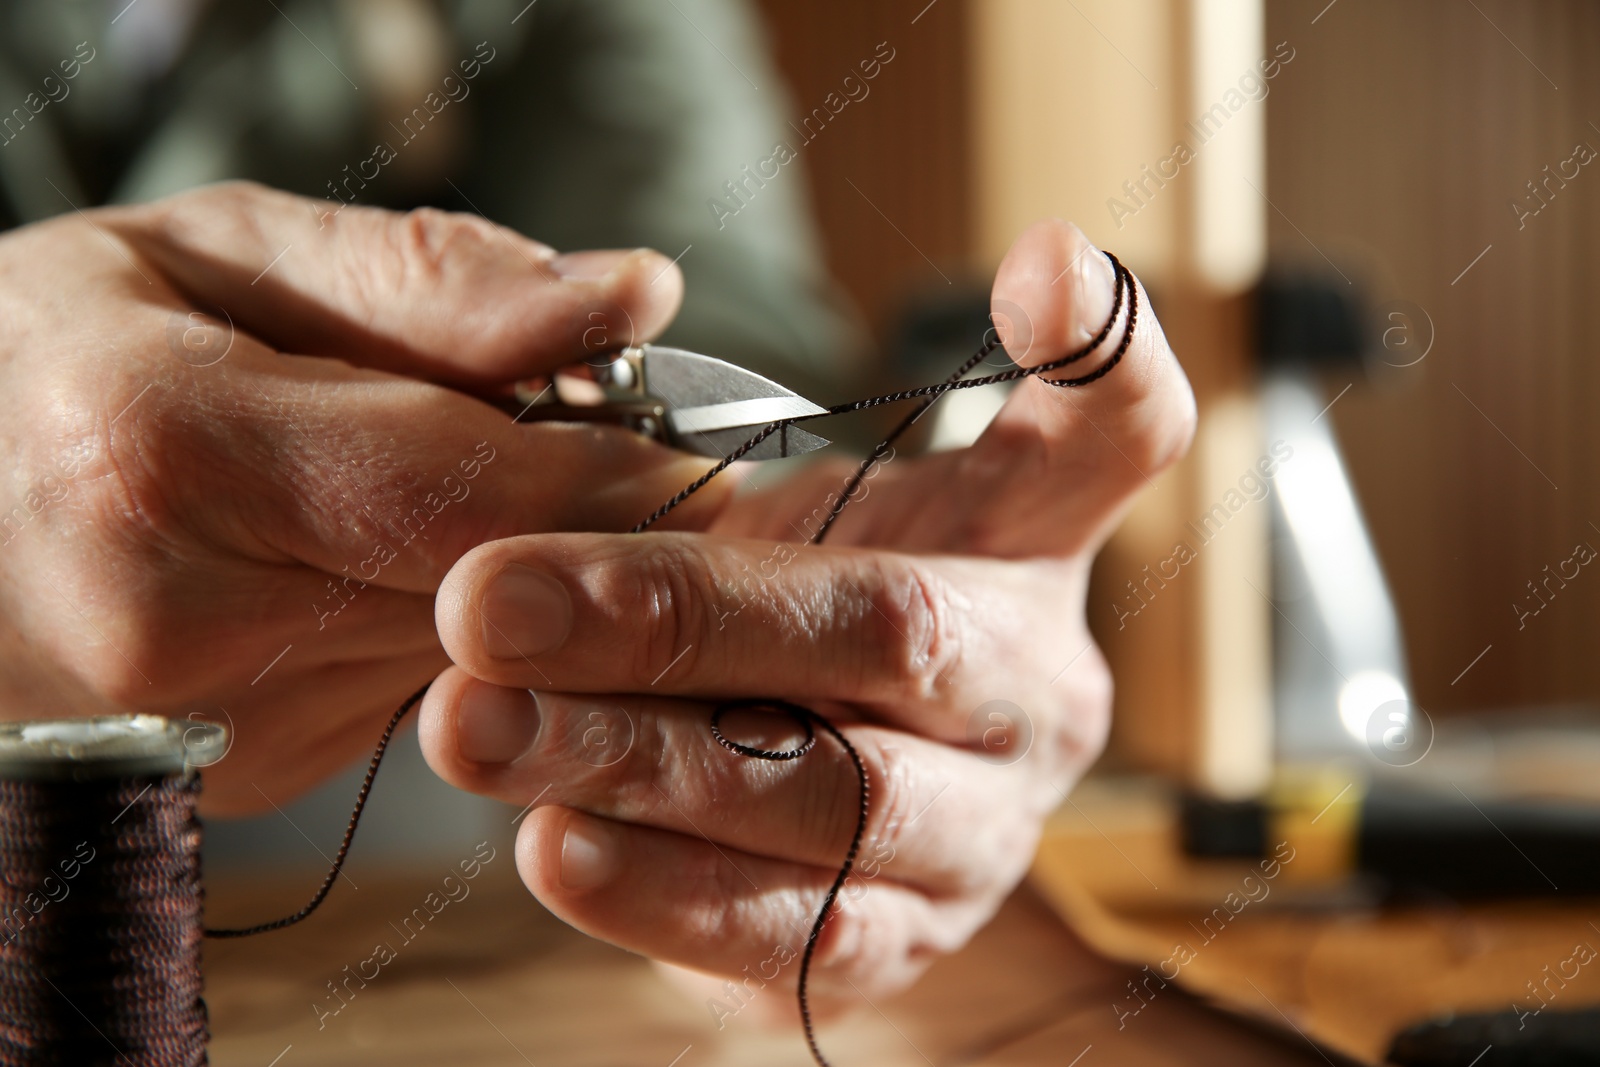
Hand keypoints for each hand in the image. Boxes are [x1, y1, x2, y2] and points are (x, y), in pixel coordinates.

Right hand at [0, 181, 725, 812]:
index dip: (611, 468)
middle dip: (587, 525)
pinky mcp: (245, 775)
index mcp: (163, 454)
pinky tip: (411, 560)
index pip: (472, 488)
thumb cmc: (55, 354)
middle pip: (492, 590)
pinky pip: (423, 694)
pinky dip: (459, 626)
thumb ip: (433, 281)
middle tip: (623, 453)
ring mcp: (208, 724)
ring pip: (478, 656)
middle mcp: (178, 620)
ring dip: (530, 576)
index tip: (681, 437)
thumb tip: (637, 295)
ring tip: (496, 488)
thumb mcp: (219, 254)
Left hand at [418, 220, 1195, 1015]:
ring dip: (642, 763)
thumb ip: (697, 438)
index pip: (1116, 427)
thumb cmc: (763, 601)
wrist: (762, 778)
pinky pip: (801, 938)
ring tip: (480, 730)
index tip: (1047, 259)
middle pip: (893, 629)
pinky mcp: (906, 942)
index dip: (1101, 348)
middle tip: (486, 602)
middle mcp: (1034, 681)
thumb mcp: (756, 493)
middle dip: (677, 617)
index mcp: (1021, 538)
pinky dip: (667, 896)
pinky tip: (556, 849)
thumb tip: (614, 333)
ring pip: (840, 797)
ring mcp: (988, 826)